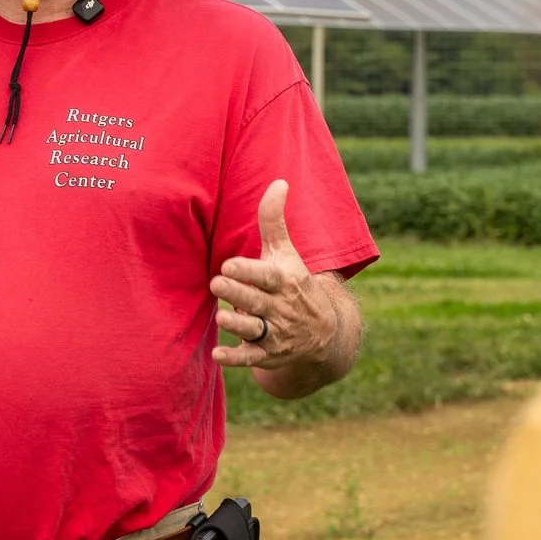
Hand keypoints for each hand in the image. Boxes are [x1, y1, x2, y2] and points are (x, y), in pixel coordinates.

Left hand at [211, 180, 340, 371]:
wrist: (323, 332)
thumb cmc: (294, 283)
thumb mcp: (286, 253)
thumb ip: (274, 221)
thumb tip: (279, 181)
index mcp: (285, 281)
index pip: (267, 276)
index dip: (249, 271)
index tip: (229, 264)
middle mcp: (281, 308)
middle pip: (257, 301)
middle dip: (238, 293)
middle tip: (217, 283)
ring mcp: (275, 333)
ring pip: (254, 329)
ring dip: (237, 324)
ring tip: (221, 316)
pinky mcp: (266, 354)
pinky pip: (250, 358)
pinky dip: (235, 358)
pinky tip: (217, 355)